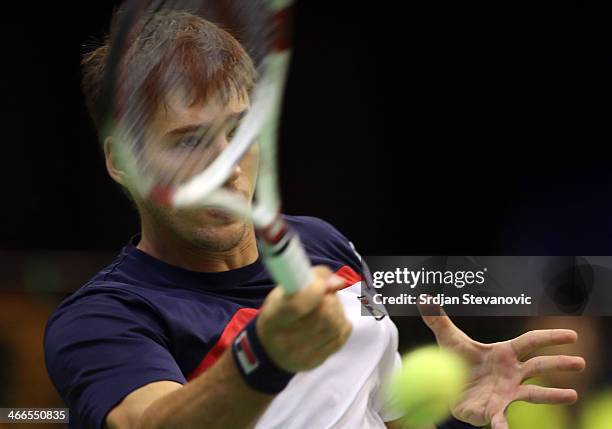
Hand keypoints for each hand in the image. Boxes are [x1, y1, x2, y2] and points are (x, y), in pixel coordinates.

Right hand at [257, 266, 351, 371]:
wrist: (269, 348)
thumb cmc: (279, 312)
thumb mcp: (284, 291)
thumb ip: (310, 279)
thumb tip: (338, 282)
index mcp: (273, 318)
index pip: (298, 305)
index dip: (316, 290)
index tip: (322, 283)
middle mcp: (285, 341)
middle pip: (323, 316)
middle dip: (330, 300)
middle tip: (326, 296)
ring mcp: (301, 355)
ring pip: (335, 326)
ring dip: (338, 311)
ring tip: (329, 307)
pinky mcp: (315, 362)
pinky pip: (341, 337)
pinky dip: (342, 324)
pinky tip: (333, 320)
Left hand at [419, 305, 585, 428]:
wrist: (447, 387)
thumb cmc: (455, 362)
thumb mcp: (448, 340)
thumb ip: (437, 320)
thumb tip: (424, 298)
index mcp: (505, 353)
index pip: (531, 342)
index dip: (551, 337)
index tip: (571, 335)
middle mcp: (512, 373)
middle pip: (540, 365)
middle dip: (560, 363)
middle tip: (580, 362)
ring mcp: (507, 393)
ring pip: (534, 393)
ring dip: (552, 395)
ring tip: (571, 395)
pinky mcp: (495, 410)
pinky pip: (502, 419)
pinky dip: (504, 426)